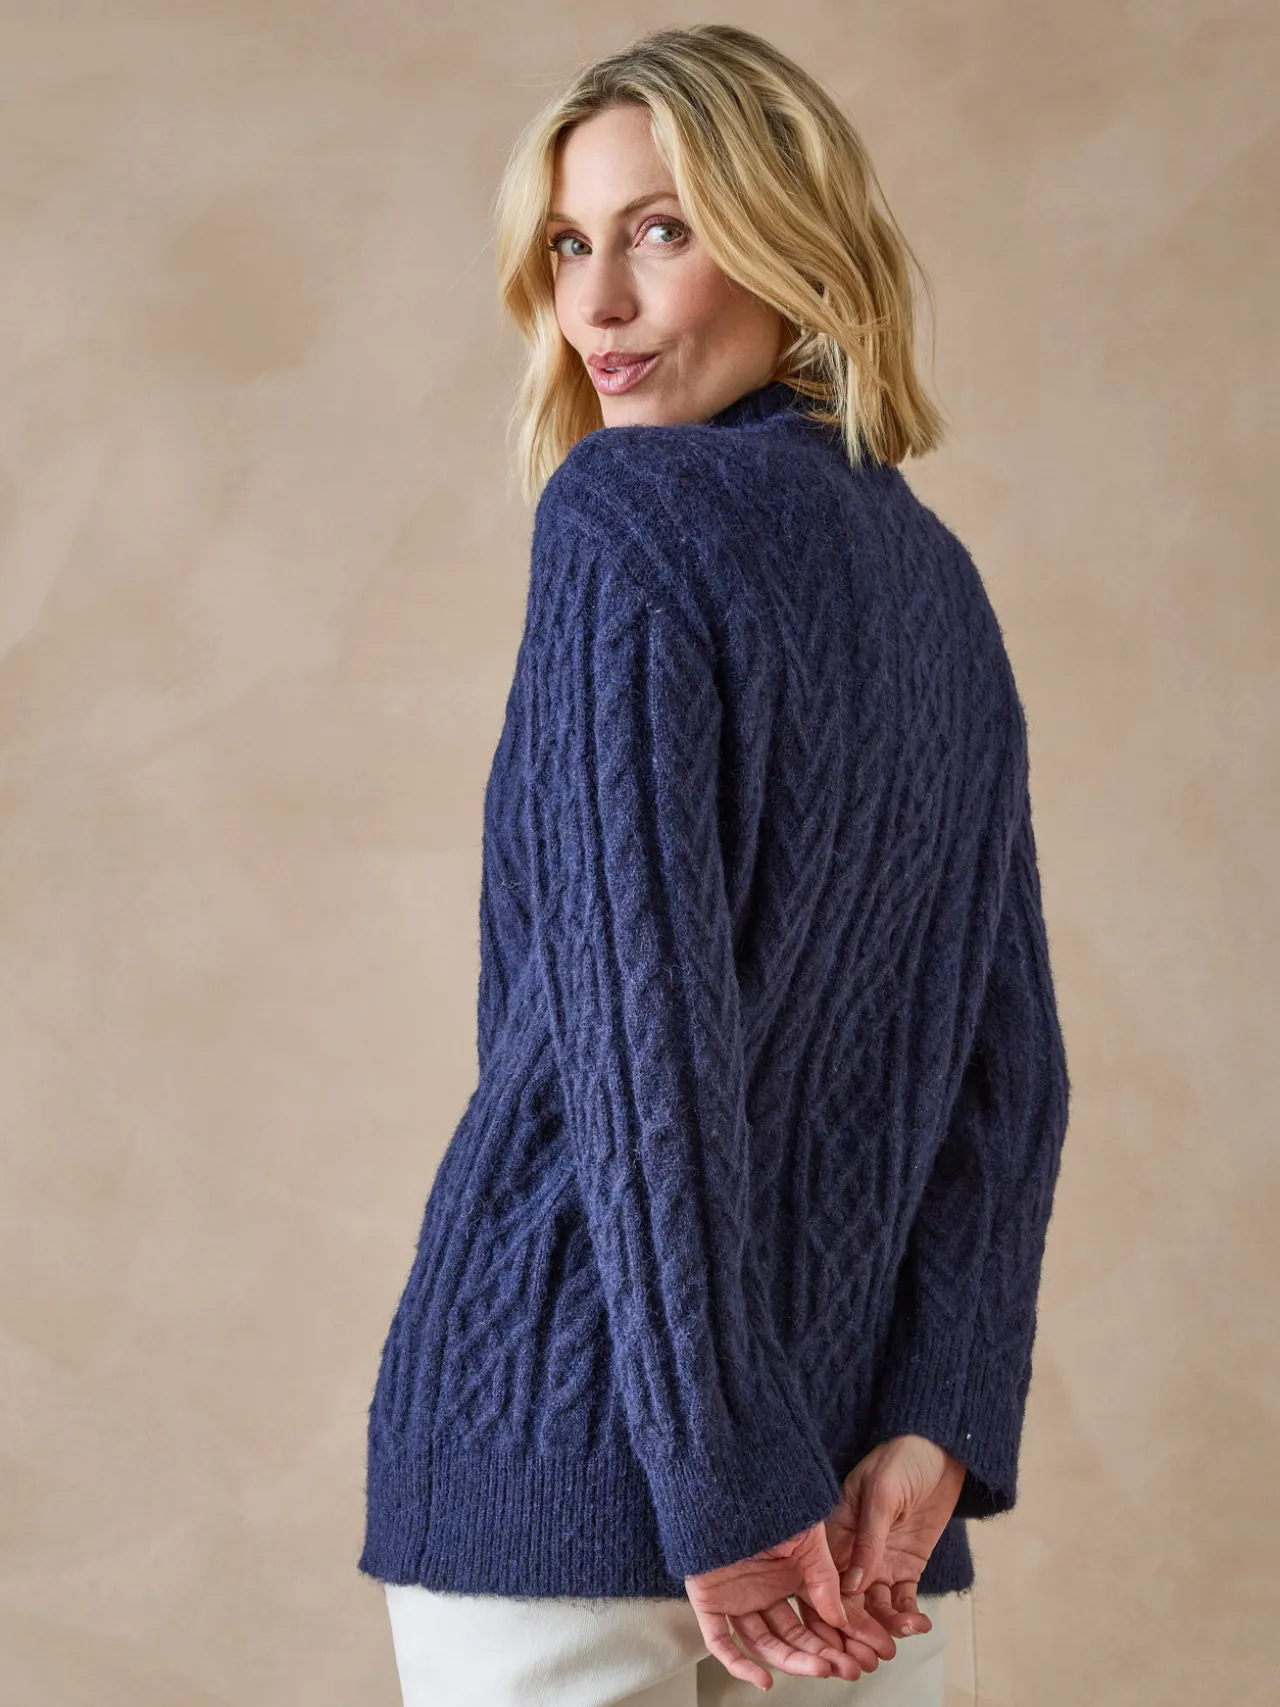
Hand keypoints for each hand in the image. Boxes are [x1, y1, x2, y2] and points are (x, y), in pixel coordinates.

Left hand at [684, 1516, 868, 1690]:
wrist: (725, 1482)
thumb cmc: (765, 1499)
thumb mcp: (807, 1537)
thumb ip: (824, 1576)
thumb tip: (841, 1617)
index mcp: (787, 1574)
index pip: (814, 1617)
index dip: (836, 1637)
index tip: (860, 1653)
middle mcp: (763, 1590)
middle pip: (792, 1635)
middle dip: (820, 1654)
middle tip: (845, 1667)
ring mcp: (737, 1598)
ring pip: (764, 1643)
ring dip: (791, 1661)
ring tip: (819, 1668)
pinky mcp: (709, 1602)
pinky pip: (721, 1642)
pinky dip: (740, 1665)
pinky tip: (763, 1680)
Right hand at [792, 1435, 964, 1654]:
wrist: (940, 1450)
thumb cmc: (903, 1459)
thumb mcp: (882, 1493)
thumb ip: (868, 1539)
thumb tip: (851, 1586)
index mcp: (835, 1530)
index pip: (825, 1578)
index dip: (831, 1608)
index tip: (842, 1634)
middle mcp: (852, 1551)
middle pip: (848, 1600)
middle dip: (859, 1629)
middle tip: (874, 1650)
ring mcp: (879, 1561)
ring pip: (875, 1605)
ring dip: (887, 1625)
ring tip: (905, 1631)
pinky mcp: (905, 1566)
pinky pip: (903, 1599)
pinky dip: (909, 1615)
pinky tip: (919, 1623)